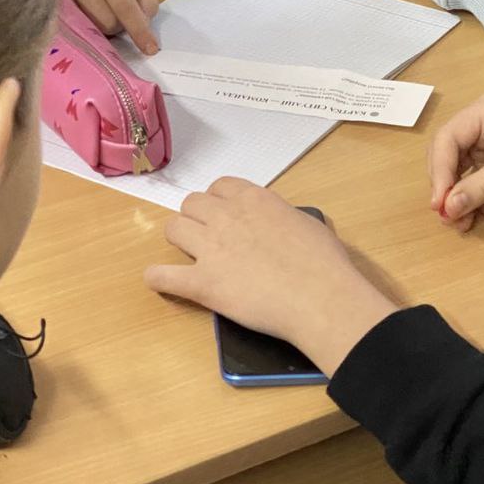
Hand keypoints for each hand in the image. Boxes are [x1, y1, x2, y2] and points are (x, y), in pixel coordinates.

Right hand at [48, 0, 158, 55]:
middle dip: (116, 28)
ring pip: (91, 32)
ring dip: (97, 32)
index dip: (139, 29)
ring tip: (90, 17)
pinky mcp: (42, 11)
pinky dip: (80, 35)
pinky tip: (78, 25)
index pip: (125, 4)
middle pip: (109, 22)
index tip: (150, 48)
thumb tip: (146, 22)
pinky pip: (72, 36)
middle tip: (110, 19)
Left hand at [145, 178, 398, 376]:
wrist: (320, 298)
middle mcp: (226, 216)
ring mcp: (211, 248)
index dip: (219, 201)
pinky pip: (163, 275)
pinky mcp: (202, 283)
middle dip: (196, 217)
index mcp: (254, 199)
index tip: (225, 215)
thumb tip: (275, 226)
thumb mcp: (305, 223)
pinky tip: (160, 280)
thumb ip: (280, 217)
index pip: (219, 186)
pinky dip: (158, 277)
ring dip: (178, 239)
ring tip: (190, 254)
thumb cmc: (324, 262)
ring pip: (173, 228)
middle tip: (208, 236)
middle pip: (191, 203)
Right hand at [428, 92, 483, 231]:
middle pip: (450, 160)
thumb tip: (446, 208)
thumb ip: (481, 187)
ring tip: (472, 225)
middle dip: (451, 191)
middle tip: (452, 220)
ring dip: (469, 202)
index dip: (440, 173)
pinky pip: (483, 186)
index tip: (440, 205)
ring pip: (465, 177)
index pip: (447, 141)